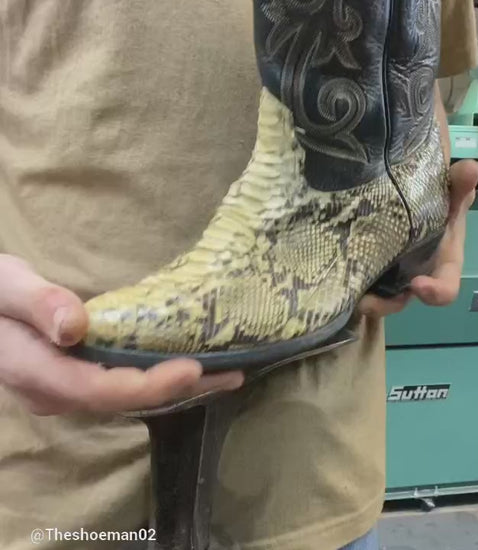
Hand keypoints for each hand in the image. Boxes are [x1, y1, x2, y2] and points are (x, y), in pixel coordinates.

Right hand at [0, 255, 243, 415]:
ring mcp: (71, 390)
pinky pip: (126, 385)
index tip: (193, 368)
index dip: (149, 385)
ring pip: (131, 396)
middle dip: (181, 389)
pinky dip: (162, 377)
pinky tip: (194, 368)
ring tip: (227, 373)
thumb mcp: (4, 286)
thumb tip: (75, 326)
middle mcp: (58, 392)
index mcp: (38, 372)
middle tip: (232, 373)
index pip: (101, 390)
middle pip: (127, 400)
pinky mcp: (81, 380)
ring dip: (180, 387)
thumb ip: (36, 304)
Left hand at [359, 159, 477, 317]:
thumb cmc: (438, 199)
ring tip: (346, 295)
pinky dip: (346, 280)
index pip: (445, 288)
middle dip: (385, 305)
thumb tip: (469, 168)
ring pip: (375, 296)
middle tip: (366, 302)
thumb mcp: (451, 192)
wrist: (409, 193)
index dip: (435, 292)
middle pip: (400, 300)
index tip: (419, 285)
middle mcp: (416, 275)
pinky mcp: (368, 266)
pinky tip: (330, 271)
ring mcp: (390, 274)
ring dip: (361, 299)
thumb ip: (459, 184)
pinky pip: (356, 279)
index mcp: (442, 263)